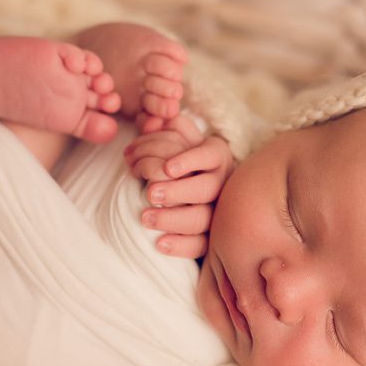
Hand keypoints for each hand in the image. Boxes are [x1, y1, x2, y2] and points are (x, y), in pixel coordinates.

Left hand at [123, 114, 233, 258]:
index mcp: (215, 155)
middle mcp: (220, 183)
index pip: (208, 154)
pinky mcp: (210, 237)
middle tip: (150, 193)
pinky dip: (180, 246)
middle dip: (178, 191)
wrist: (194, 190)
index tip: (167, 168)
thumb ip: (171, 128)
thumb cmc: (181, 159)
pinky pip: (200, 246)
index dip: (189, 159)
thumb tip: (161, 118)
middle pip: (208, 189)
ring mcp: (217, 211)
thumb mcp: (179, 139)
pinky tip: (159, 244)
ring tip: (145, 217)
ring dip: (173, 219)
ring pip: (203, 219)